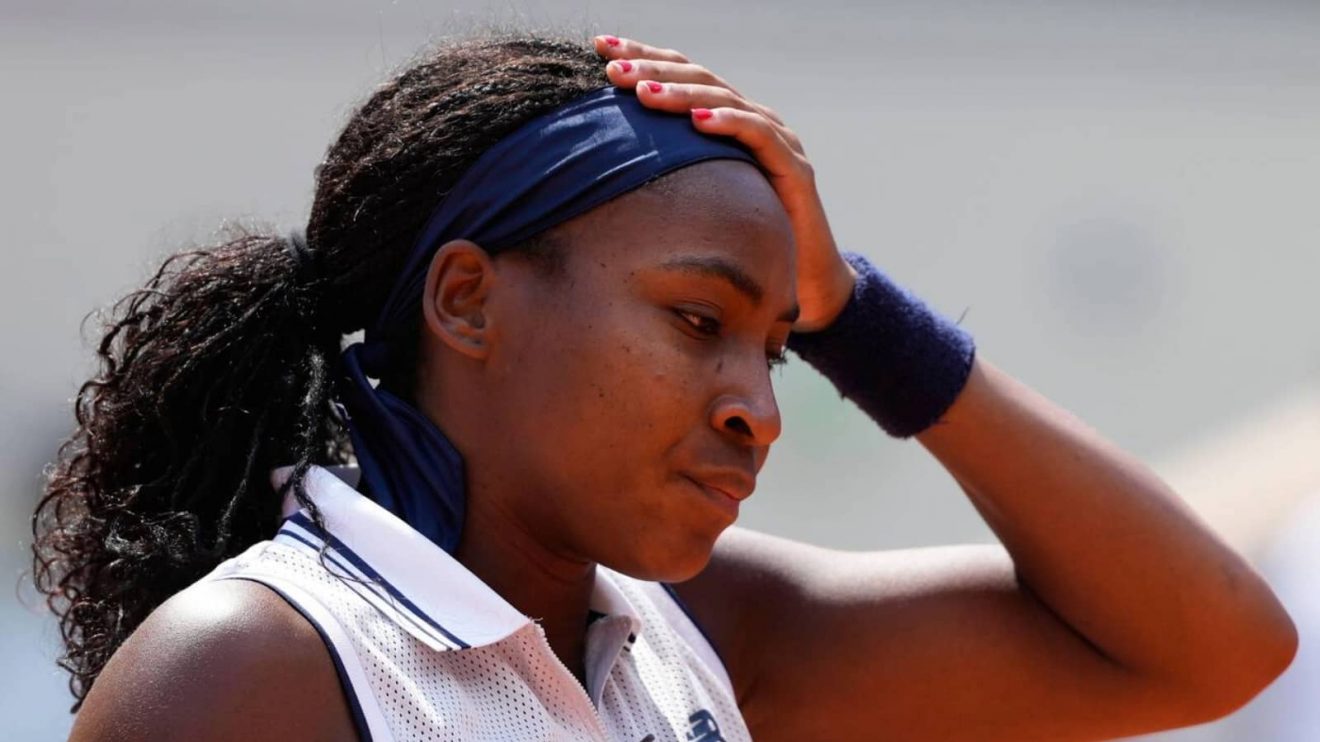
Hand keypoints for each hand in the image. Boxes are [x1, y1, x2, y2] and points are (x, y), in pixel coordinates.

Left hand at [594, 35, 856, 332]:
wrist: (800, 281)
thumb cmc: (739, 244)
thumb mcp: (691, 201)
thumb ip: (660, 175)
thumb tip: (596, 166)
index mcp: (724, 122)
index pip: (681, 76)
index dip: (644, 58)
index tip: (600, 47)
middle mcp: (751, 121)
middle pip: (698, 78)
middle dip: (653, 69)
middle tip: (611, 67)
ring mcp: (777, 140)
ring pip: (725, 100)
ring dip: (681, 94)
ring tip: (643, 92)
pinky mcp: (795, 169)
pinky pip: (760, 137)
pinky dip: (729, 123)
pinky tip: (698, 120)